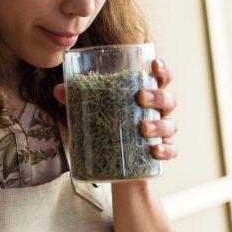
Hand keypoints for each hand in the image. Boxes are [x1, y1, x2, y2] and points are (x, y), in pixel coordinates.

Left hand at [52, 58, 177, 160]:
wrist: (116, 167)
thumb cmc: (109, 129)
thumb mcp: (95, 113)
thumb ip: (79, 100)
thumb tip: (60, 89)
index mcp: (147, 96)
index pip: (161, 77)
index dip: (162, 69)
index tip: (153, 65)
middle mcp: (159, 112)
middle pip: (169, 99)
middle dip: (158, 96)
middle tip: (140, 97)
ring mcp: (162, 133)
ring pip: (171, 125)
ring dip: (159, 124)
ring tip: (143, 128)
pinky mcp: (160, 155)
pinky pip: (171, 151)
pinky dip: (166, 150)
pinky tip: (155, 151)